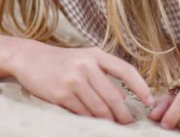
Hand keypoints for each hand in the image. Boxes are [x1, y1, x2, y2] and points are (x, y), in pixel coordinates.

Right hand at [10, 40, 153, 123]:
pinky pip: (83, 114)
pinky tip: (91, 121)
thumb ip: (104, 74)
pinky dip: (90, 120)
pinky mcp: (61, 94)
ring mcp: (73, 80)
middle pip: (113, 97)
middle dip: (123, 115)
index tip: (149, 101)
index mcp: (96, 54)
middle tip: (127, 123)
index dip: (140, 87)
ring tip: (111, 125)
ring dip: (107, 121)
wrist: (30, 58)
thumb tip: (123, 97)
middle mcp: (86, 65)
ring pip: (99, 109)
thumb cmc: (61, 60)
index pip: (125, 70)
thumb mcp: (85, 59)